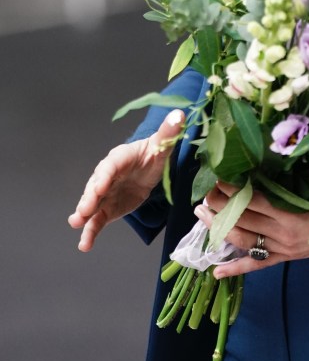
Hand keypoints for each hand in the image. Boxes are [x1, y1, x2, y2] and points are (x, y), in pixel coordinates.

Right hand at [68, 109, 184, 251]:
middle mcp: (107, 176)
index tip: (101, 187)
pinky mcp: (108, 208)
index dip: (105, 176)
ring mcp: (105, 194)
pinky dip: (91, 232)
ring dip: (84, 215)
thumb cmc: (153, 153)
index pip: (110, 166)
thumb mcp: (162, 144)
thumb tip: (179, 115)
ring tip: (77, 225)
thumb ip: (168, 132)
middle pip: (95, 186)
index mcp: (120, 158)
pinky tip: (84, 245)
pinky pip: (98, 220)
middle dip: (88, 198)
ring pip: (92, 204)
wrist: (149, 167)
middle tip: (82, 212)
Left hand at [194, 182, 308, 277]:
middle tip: (204, 193)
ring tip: (202, 215)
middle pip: (244, 220)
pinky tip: (216, 272)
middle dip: (220, 206)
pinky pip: (256, 265)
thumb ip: (291, 181)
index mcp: (291, 214)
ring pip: (243, 240)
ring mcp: (280, 249)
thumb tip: (265, 163)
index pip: (255, 201)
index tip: (219, 178)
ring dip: (220, 229)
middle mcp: (282, 234)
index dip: (235, 190)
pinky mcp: (282, 259)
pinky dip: (235, 269)